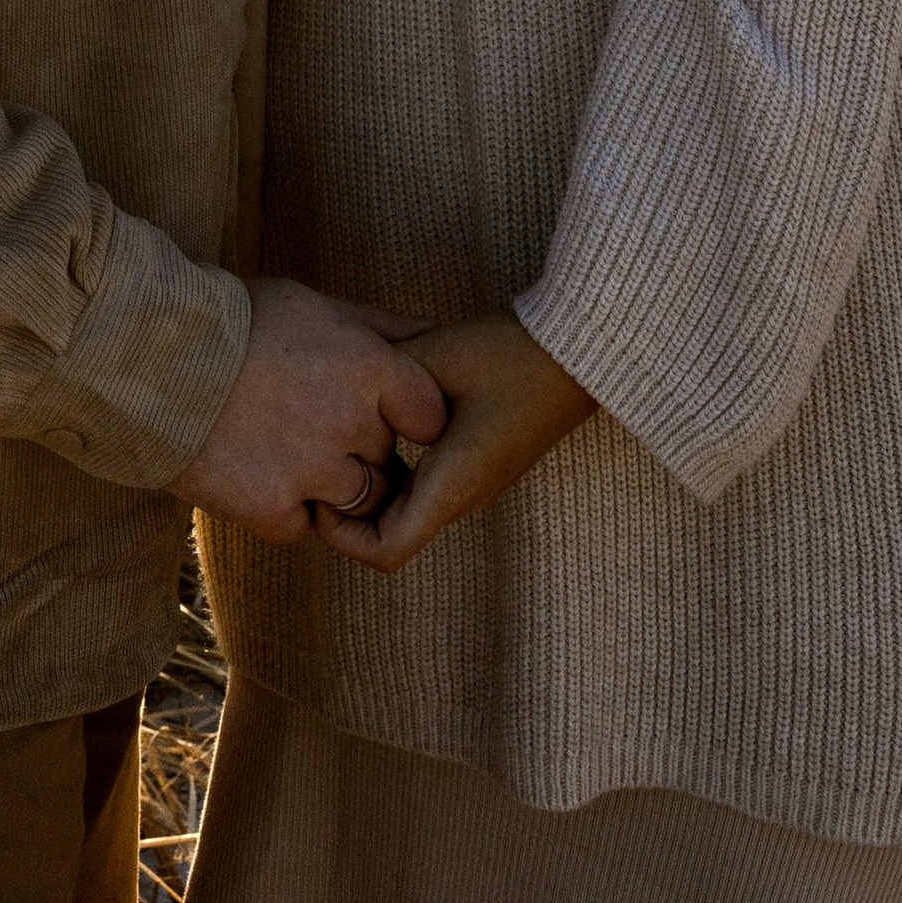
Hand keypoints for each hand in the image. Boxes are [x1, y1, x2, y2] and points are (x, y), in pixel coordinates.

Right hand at [169, 276, 447, 545]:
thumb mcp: (317, 306)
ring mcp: (311, 474)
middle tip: (315, 421)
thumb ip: (383, 329)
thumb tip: (437, 338)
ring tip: (291, 450)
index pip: (431, 417)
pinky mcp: (271, 512)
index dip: (412, 417)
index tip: (389, 413)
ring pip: (360, 502)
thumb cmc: (236, 321)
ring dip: (336, 485)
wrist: (147, 359)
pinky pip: (305, 526)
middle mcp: (349, 426)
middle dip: (363, 446)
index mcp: (369, 369)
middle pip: (388, 458)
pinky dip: (289, 507)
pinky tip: (258, 470)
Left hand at [313, 309, 595, 573]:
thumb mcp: (433, 359)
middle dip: (348, 509)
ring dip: (372, 488)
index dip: (340, 536)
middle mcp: (464, 495)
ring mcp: (474, 482)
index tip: (321, 490)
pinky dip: (395, 473)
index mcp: (452, 484)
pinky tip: (379, 424)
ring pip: (406, 511)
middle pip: (390, 535)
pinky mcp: (480, 463)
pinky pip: (424, 488)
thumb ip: (381, 381)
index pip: (385, 552)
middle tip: (320, 460)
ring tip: (344, 440)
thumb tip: (334, 388)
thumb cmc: (512, 355)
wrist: (581, 351)